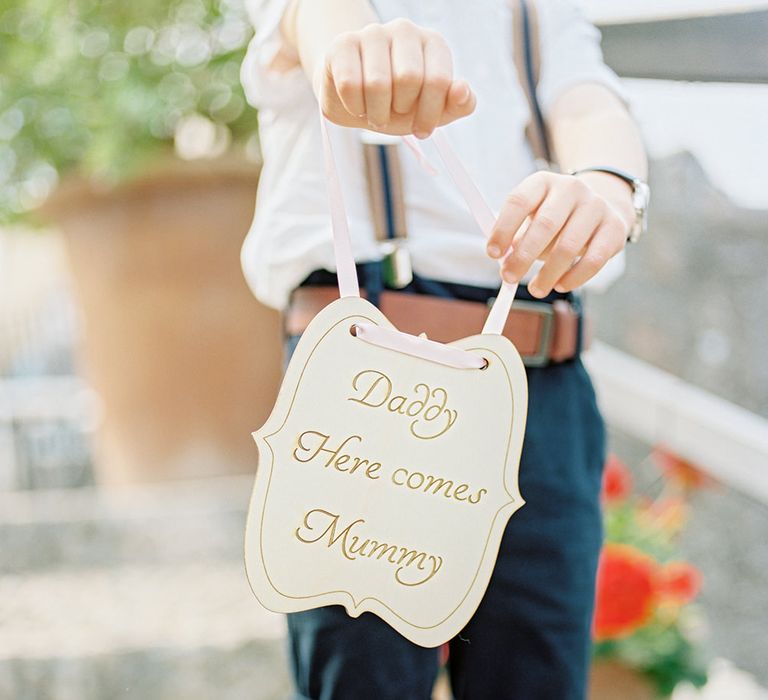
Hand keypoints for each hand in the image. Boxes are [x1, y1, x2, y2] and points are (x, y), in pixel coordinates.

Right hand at [318, 19, 475, 136]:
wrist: (356, 100)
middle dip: (400, 109)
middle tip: (394, 113)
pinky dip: (355, 107)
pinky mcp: (343, 44)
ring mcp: (372, 33)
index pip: (438, 80)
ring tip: (375, 112)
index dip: (429, 114)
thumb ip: (459, 105)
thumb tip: (463, 90)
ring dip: (376, 113)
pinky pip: (349, 84)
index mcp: (433, 44)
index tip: (422, 129)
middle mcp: (405, 30)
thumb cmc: (399, 104)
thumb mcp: (432, 111)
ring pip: (377, 83)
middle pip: (408, 78)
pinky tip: (357, 104)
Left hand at [486, 171, 633, 296]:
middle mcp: (571, 189)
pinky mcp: (614, 228)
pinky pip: (593, 260)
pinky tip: (560, 285)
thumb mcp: (531, 218)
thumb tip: (505, 262)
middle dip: (523, 256)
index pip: (519, 201)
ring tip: (536, 289)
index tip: (492, 254)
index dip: (503, 229)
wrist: (600, 207)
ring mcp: (596, 206)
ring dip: (548, 273)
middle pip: (545, 225)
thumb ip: (515, 237)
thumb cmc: (554, 219)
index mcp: (542, 182)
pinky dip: (574, 277)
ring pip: (568, 246)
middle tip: (508, 277)